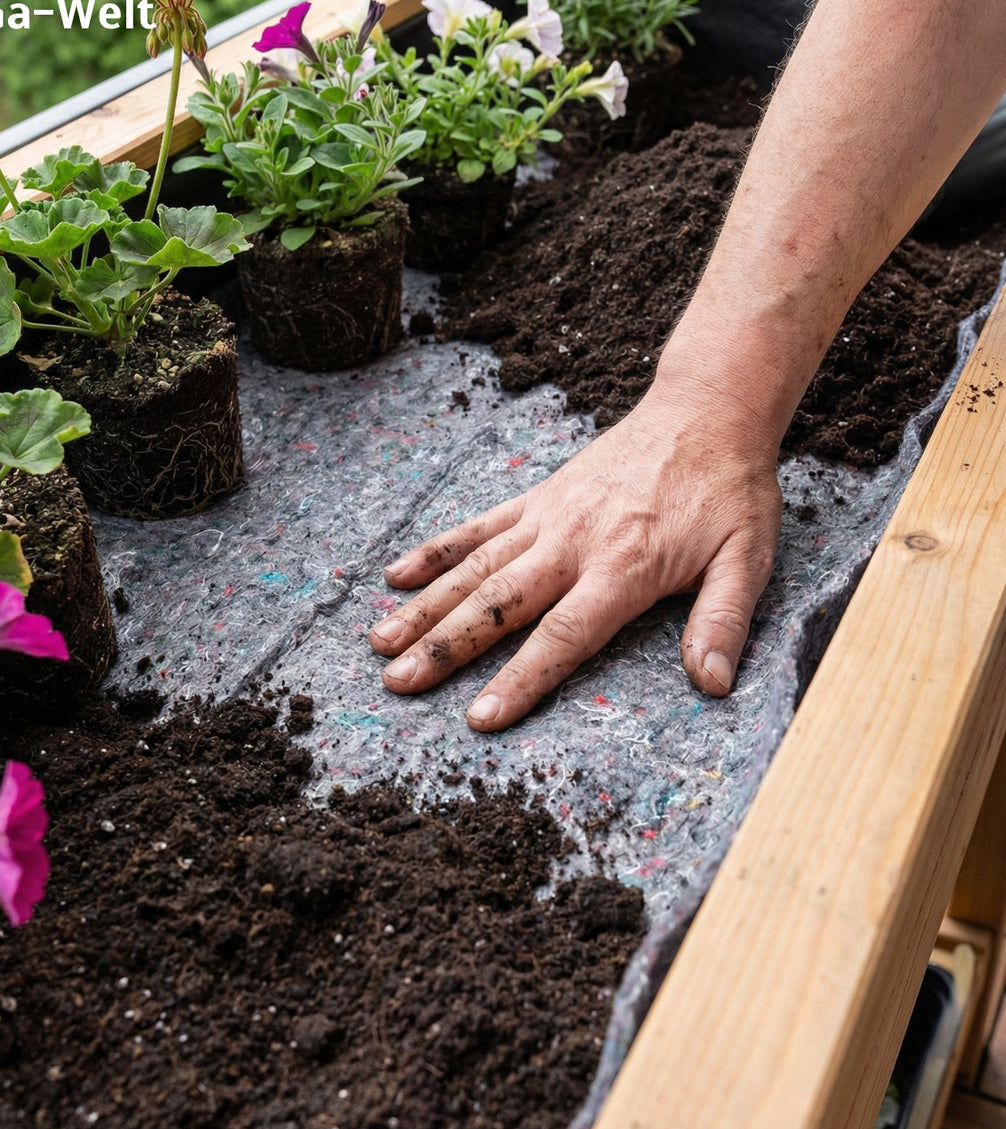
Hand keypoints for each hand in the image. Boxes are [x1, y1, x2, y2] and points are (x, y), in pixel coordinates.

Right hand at [368, 381, 783, 730]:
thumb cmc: (729, 490)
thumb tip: (711, 684)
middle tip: (397, 683)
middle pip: (498, 604)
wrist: (707, 410)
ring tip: (380, 641)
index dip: (519, 679)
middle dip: (445, 648)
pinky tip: (396, 575)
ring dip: (425, 606)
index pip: (562, 635)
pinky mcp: (537, 497)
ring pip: (475, 569)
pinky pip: (477, 526)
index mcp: (624, 566)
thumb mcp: (748, 557)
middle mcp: (573, 543)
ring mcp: (547, 517)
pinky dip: (436, 551)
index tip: (479, 718)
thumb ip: (723, 620)